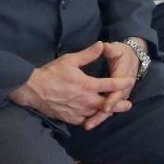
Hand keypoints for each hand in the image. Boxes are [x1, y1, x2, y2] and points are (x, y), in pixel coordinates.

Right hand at [10, 42, 134, 127]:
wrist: (33, 90)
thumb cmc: (51, 73)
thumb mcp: (70, 60)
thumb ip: (88, 54)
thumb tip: (101, 45)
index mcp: (87, 85)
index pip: (110, 85)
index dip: (122, 83)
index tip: (130, 81)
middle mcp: (85, 100)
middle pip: (108, 105)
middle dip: (119, 104)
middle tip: (128, 104)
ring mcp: (78, 111)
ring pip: (97, 114)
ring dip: (105, 112)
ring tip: (112, 110)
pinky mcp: (71, 118)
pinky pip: (85, 119)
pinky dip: (90, 117)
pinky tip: (92, 115)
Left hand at [86, 40, 142, 128]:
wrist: (132, 58)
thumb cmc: (122, 53)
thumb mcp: (117, 49)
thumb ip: (109, 49)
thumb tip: (103, 45)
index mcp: (122, 78)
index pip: (117, 92)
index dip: (111, 100)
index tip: (104, 107)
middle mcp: (122, 90)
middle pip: (112, 105)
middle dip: (101, 115)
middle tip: (89, 124)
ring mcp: (118, 95)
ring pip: (109, 109)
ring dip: (98, 118)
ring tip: (86, 126)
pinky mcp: (113, 98)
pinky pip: (106, 108)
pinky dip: (98, 115)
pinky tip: (86, 121)